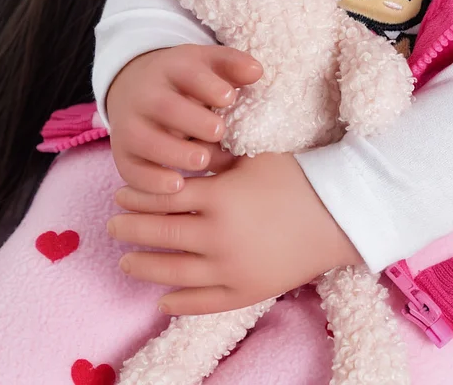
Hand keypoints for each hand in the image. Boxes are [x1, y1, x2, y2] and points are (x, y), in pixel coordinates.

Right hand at [105, 45, 261, 194]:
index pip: (188, 72)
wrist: (136, 89)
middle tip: (219, 132)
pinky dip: (151, 180)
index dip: (208, 85)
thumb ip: (232, 65)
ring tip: (203, 161)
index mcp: (171, 68)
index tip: (229, 97)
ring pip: (144, 139)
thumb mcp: (207, 64)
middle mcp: (146, 95)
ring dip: (173, 152)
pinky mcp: (122, 153)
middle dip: (192, 120)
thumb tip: (256, 72)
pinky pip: (130, 169)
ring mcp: (129, 124)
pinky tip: (177, 185)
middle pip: (165, 107)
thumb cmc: (186, 81)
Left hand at [107, 151, 362, 314]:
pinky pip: (203, 303)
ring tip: (127, 260)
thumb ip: (214, 158)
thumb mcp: (252, 157)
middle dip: (130, 229)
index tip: (120, 194)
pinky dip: (179, 302)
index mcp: (218, 197)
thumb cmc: (297, 175)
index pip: (163, 198)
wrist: (340, 212)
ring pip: (173, 272)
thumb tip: (183, 150)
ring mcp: (230, 268)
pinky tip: (163, 298)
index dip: (138, 196)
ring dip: (144, 265)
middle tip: (112, 225)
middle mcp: (218, 236)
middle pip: (160, 234)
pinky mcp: (246, 291)